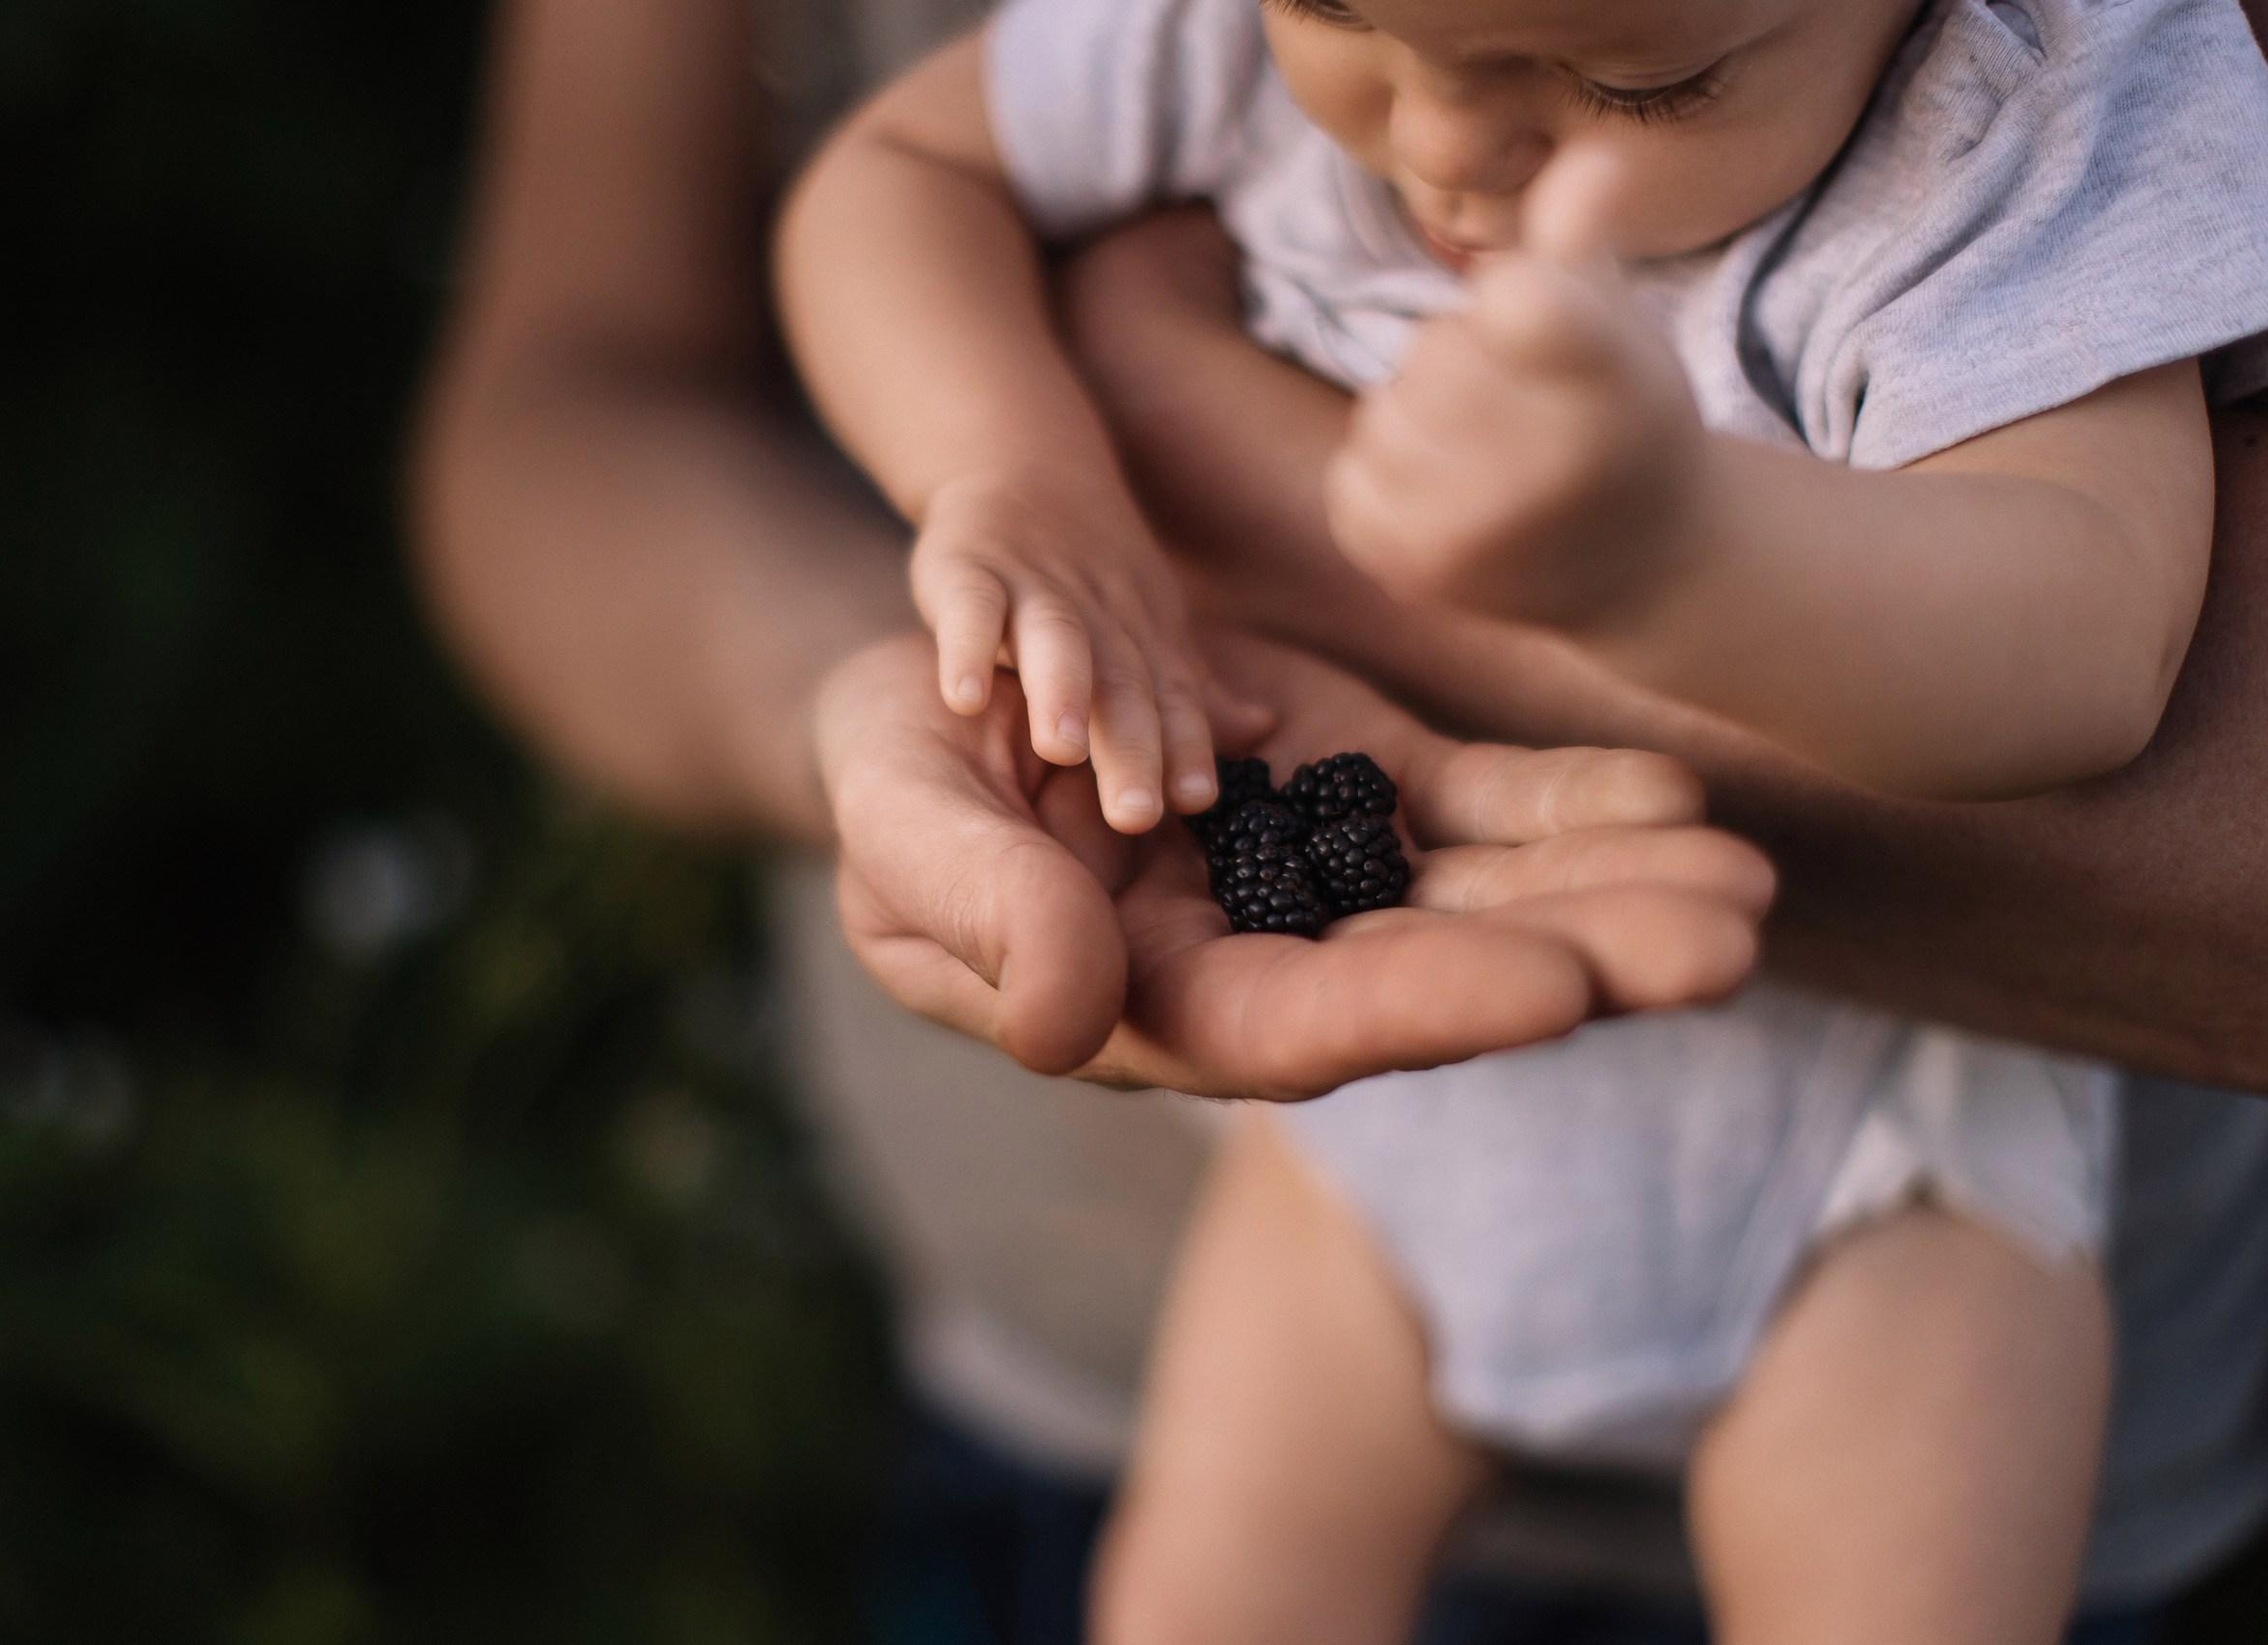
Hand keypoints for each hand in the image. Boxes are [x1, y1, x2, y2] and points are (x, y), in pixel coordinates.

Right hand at [815, 629, 1774, 1099]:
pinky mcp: (1357, 780)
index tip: (1559, 988)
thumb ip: (977, 910)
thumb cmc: (898, 761)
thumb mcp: (898, 818)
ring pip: (1484, 894)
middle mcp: (1262, 957)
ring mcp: (1322, 869)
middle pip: (1437, 976)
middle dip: (1585, 959)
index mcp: (1148, 998)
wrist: (953, 674)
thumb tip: (1069, 1016)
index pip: (1298, 1027)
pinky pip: (1478, 803)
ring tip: (1749, 883)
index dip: (1426, 1008)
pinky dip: (1573, 801)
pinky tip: (1677, 798)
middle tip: (1729, 939)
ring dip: (1615, 888)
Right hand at [913, 470, 1238, 833]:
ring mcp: (1033, 590)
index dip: (1187, 746)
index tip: (1200, 801)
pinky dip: (966, 648)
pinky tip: (961, 699)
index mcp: (1143, 639)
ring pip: (1054, 642)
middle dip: (1130, 747)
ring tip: (1063, 750)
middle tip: (1135, 813)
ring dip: (1060, 691)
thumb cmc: (1094, 568)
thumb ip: (1194, 690)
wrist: (1024, 458)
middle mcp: (1098, 617)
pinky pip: (969, 608)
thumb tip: (1263, 733)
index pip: (1172, 699)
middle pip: (1120, 685)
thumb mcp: (1150, 624)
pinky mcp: (968, 568)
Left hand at [1326, 150, 1707, 631]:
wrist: (1638, 565)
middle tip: (1526, 408)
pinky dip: (1387, 480)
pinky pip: (1353, 478)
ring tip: (1491, 453)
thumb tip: (1588, 159)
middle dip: (1465, 361)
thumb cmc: (1622, 414)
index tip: (1543, 329)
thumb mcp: (1619, 323)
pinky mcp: (1423, 572)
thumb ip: (1582, 237)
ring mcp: (1481, 528)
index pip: (1511, 298)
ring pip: (1385, 412)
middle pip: (1435, 349)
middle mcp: (1550, 465)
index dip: (1513, 298)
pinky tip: (1451, 496)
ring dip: (1420, 420)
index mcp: (1612, 385)